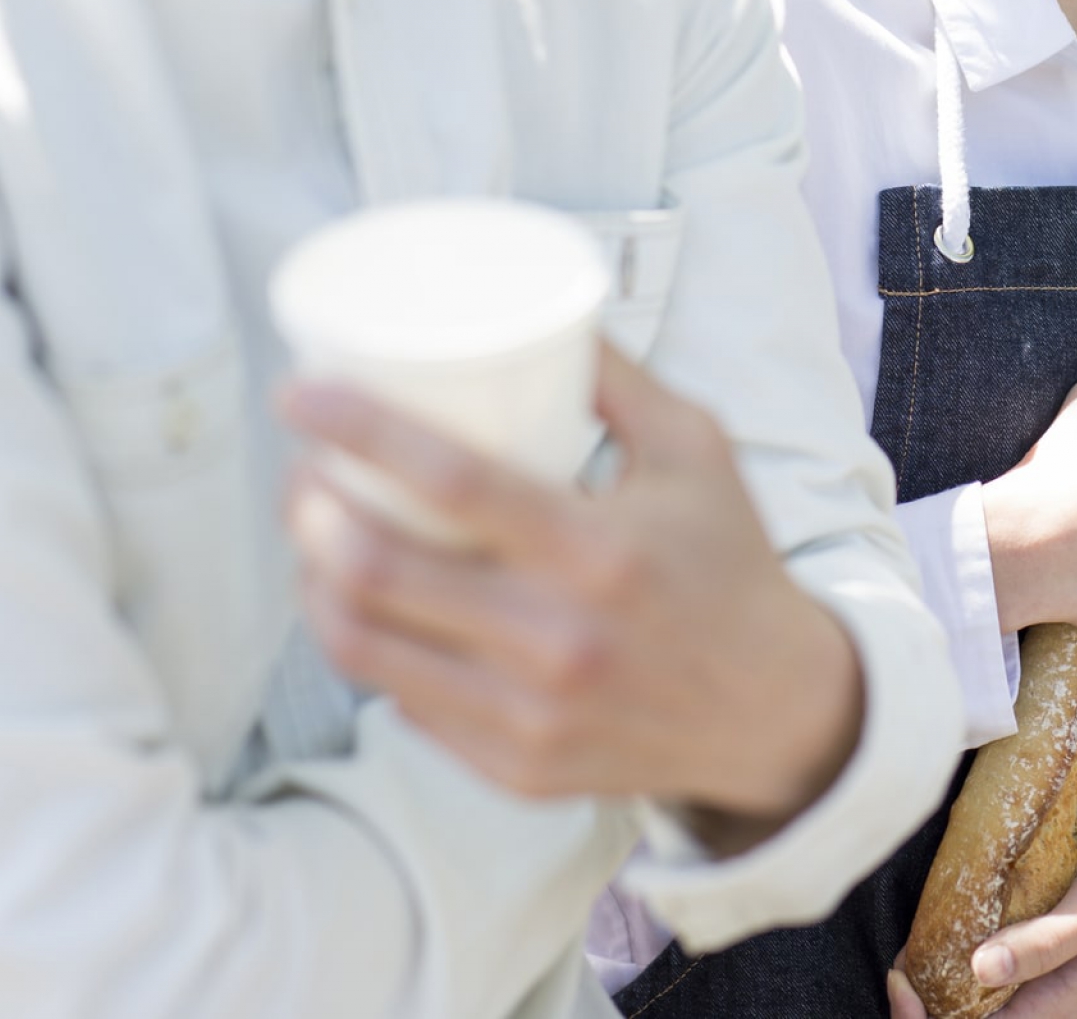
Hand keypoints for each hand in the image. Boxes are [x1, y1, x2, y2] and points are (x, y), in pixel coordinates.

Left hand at [280, 347, 862, 851]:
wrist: (775, 709)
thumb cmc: (728, 564)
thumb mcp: (696, 449)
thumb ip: (617, 376)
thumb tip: (537, 308)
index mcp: (599, 550)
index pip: (449, 479)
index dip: (356, 429)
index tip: (301, 395)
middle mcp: (557, 640)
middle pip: (377, 570)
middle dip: (310, 508)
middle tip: (302, 471)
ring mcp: (529, 716)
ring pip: (365, 647)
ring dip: (315, 583)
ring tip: (317, 539)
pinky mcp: (516, 768)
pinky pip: (404, 703)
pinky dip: (370, 648)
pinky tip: (365, 609)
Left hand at [885, 807, 1076, 1018]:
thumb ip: (1041, 944)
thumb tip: (978, 972)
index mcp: (1060, 1004)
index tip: (900, 976)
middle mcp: (1051, 997)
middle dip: (928, 1000)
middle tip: (901, 957)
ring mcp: (1052, 972)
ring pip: (982, 991)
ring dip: (946, 973)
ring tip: (919, 937)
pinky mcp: (1053, 945)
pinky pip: (1001, 961)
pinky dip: (970, 946)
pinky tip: (955, 916)